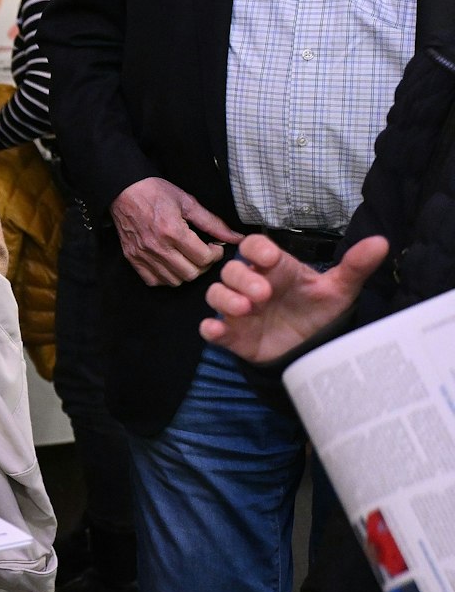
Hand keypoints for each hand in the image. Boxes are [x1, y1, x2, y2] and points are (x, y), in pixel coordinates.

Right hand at [111, 177, 243, 285]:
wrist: (123, 190)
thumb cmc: (155, 192)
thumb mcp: (187, 202)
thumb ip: (213, 222)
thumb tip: (237, 237)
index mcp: (172, 230)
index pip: (204, 258)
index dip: (216, 254)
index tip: (214, 246)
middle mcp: (157, 246)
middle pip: (191, 273)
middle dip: (203, 265)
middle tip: (203, 253)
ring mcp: (143, 255)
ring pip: (174, 280)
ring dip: (186, 272)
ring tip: (187, 258)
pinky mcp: (132, 259)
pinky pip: (154, 281)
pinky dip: (165, 277)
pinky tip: (170, 263)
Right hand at [201, 234, 387, 363]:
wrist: (314, 348)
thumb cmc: (321, 311)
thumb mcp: (340, 289)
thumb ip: (355, 266)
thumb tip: (380, 242)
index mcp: (275, 269)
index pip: (254, 247)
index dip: (256, 249)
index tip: (269, 258)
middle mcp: (252, 285)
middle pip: (232, 270)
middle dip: (242, 278)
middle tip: (263, 293)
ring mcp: (240, 310)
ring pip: (217, 294)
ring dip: (225, 298)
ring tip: (245, 309)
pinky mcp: (234, 335)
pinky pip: (212, 328)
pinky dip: (210, 328)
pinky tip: (216, 330)